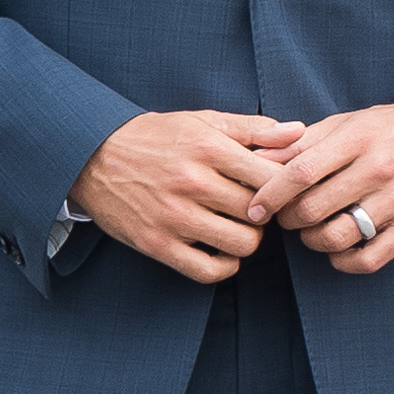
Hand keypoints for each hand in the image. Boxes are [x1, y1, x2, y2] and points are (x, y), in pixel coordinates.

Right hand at [69, 109, 305, 283]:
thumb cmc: (156, 137)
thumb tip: (299, 132)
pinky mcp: (156, 243)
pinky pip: (208, 271)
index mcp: (208, 148)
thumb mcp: (203, 122)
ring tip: (238, 227)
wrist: (93, 156)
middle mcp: (191, 182)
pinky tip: (222, 252)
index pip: (272, 178)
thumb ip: (254, 129)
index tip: (280, 190)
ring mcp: (173, 216)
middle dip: (266, 214)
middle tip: (259, 211)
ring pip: (241, 244)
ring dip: (247, 240)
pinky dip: (224, 267)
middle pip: (259, 213)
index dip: (285, 189)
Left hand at [244, 100, 393, 275]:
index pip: (301, 172)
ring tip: (312, 231)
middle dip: (288, 219)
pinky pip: (368, 259)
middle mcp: (378, 170)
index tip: (255, 208)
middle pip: (313, 209)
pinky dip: (343, 261)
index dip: (270, 194)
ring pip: (336, 237)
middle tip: (286, 216)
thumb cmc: (391, 129)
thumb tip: (257, 158)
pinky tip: (338, 250)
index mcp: (358, 139)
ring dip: (312, 241)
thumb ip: (302, 142)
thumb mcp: (348, 123)